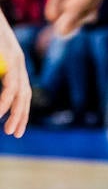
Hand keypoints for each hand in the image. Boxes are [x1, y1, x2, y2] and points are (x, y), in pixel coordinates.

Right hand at [0, 21, 31, 138]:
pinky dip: (5, 98)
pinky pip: (10, 80)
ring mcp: (13, 55)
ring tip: (9, 129)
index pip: (21, 90)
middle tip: (15, 134)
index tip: (15, 128)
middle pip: (24, 93)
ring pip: (19, 89)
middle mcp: (17, 59)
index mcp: (13, 61)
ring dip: (14, 112)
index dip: (20, 111)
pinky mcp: (8, 53)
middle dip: (20, 116)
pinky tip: (0, 112)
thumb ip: (0, 72)